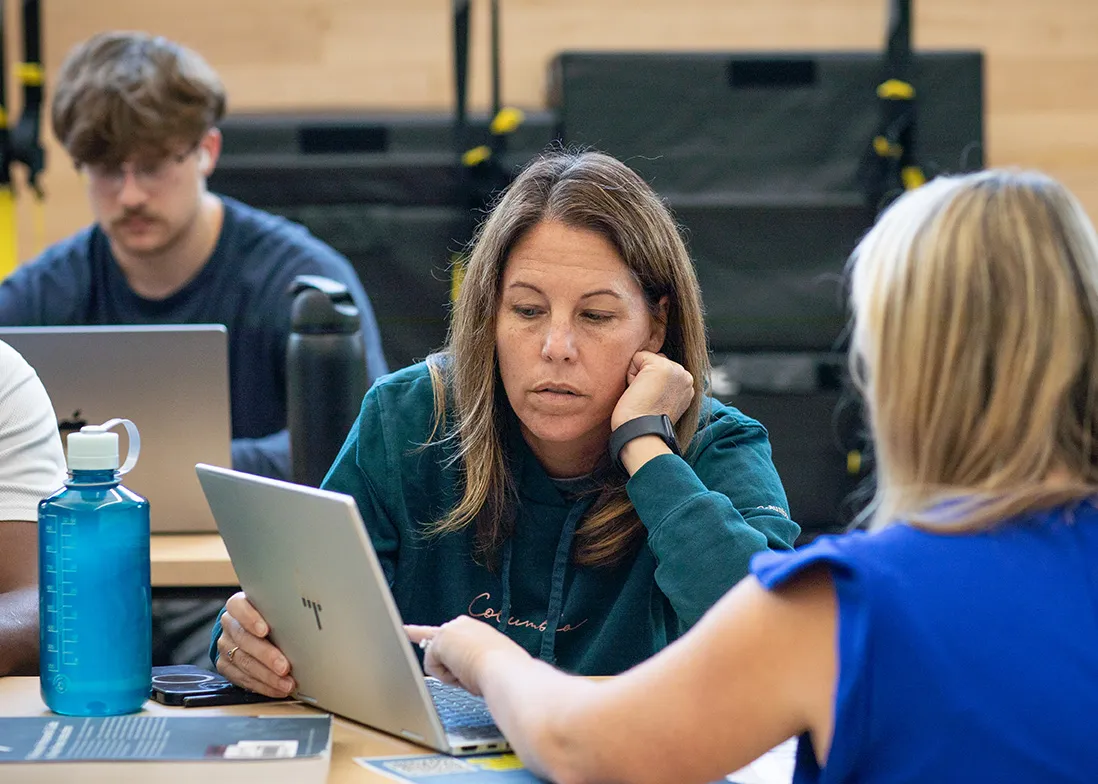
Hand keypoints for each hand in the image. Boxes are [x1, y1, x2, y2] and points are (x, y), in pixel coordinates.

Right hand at [216, 591, 295, 697]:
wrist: (249, 629)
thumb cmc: (269, 616)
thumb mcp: (275, 609)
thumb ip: (283, 612)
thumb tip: (310, 621)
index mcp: (238, 605)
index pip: (238, 607)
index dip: (250, 619)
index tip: (265, 630)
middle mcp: (230, 624)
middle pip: (244, 639)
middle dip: (266, 655)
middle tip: (284, 667)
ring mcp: (225, 645)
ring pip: (244, 662)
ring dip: (268, 676)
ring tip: (287, 683)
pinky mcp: (225, 665)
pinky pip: (242, 678)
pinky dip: (263, 686)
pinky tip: (277, 689)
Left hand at [406, 617, 527, 696]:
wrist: (505, 670)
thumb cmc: (504, 670)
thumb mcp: (489, 661)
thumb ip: (472, 660)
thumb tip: (465, 673)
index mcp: (474, 629)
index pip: (448, 632)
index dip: (426, 635)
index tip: (406, 630)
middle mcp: (460, 624)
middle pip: (433, 643)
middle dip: (437, 658)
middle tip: (443, 657)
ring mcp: (449, 630)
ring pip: (436, 661)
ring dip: (450, 674)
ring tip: (470, 674)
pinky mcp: (439, 641)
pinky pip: (432, 668)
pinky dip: (446, 677)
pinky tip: (462, 673)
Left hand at [611, 350, 693, 430]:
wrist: (642, 434)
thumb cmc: (645, 425)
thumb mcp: (662, 404)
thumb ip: (664, 388)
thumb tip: (651, 380)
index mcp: (688, 386)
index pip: (663, 369)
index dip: (650, 384)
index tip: (651, 404)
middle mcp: (686, 376)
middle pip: (654, 361)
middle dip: (645, 378)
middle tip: (646, 401)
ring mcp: (676, 370)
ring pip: (646, 359)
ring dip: (638, 376)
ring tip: (643, 397)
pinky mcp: (661, 366)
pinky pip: (637, 357)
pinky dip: (631, 374)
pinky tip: (638, 392)